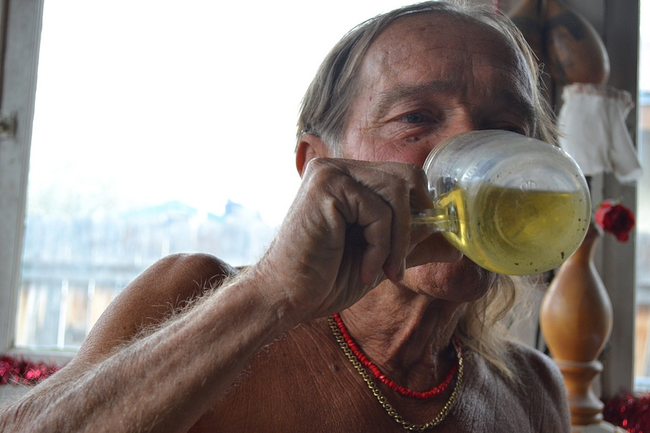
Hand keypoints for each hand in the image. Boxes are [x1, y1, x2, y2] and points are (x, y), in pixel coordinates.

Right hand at [252, 157, 460, 321]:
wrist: (287, 297)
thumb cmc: (327, 279)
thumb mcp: (382, 258)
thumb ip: (413, 243)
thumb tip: (456, 244)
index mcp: (349, 179)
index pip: (405, 177)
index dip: (420, 210)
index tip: (413, 247)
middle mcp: (339, 168)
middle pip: (408, 177)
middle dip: (412, 227)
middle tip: (397, 266)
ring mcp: (331, 172)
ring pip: (398, 193)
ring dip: (397, 241)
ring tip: (381, 272)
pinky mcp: (327, 186)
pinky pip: (380, 212)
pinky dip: (381, 248)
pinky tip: (365, 270)